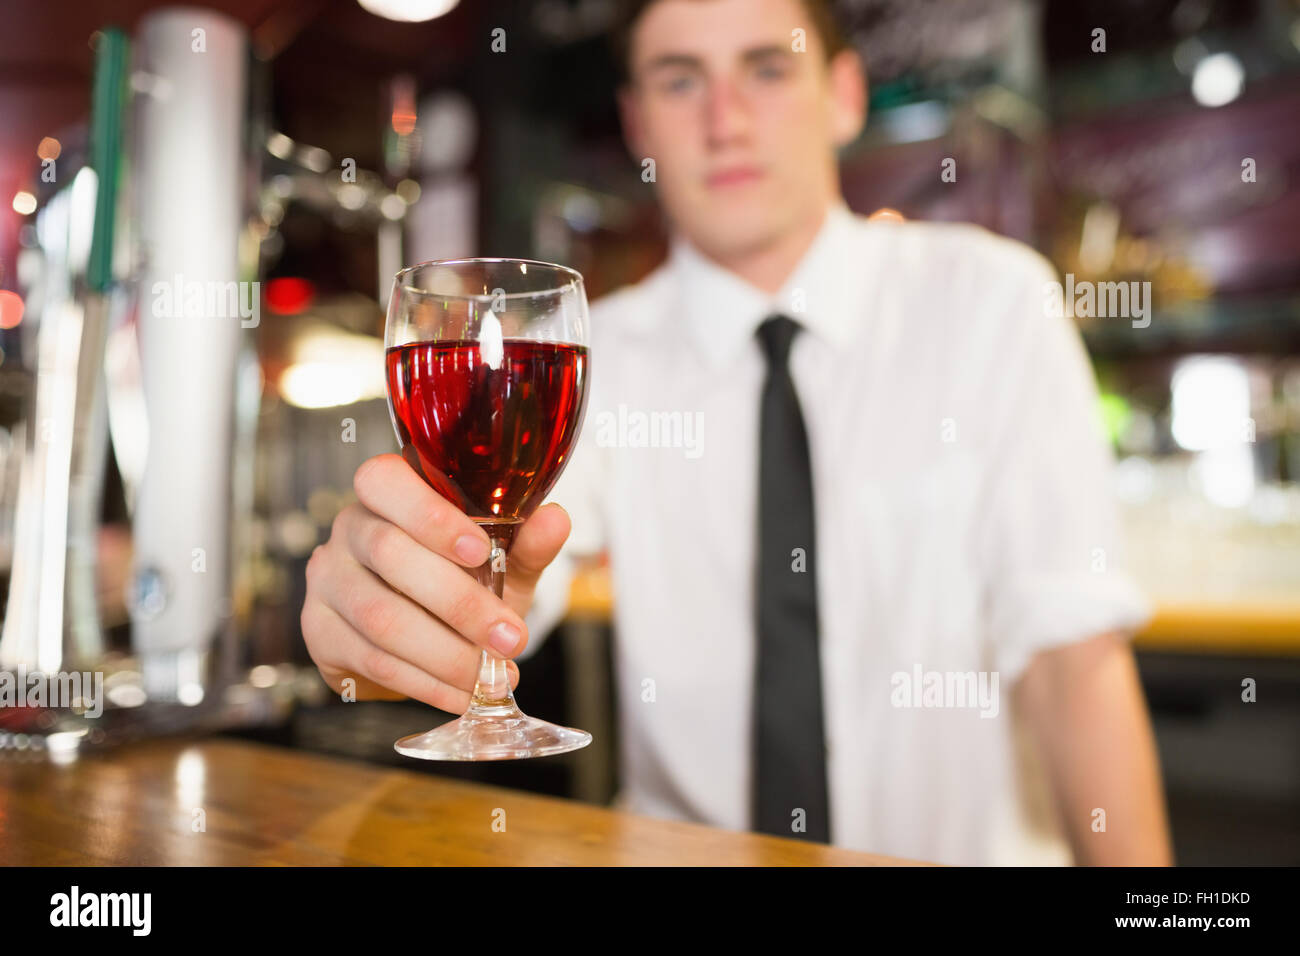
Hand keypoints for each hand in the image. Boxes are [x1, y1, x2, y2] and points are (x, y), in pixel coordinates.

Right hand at [301, 453, 571, 714]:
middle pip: (390, 555)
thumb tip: (556, 521)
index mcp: (386, 491)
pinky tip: (460, 694)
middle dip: (459, 604)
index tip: (482, 552)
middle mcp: (348, 528)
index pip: (385, 481)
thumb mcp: (498, 559)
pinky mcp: (319, 632)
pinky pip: (371, 660)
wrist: (418, 631)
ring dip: (445, 654)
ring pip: (380, 617)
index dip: (429, 516)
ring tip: (492, 676)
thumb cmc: (457, 577)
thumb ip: (525, 541)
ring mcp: (326, 580)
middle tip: (511, 639)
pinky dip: (425, 683)